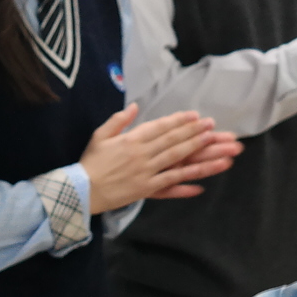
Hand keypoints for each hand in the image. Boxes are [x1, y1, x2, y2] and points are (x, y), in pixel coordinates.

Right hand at [79, 105, 244, 209]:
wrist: (80, 189)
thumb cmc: (90, 162)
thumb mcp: (100, 135)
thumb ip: (119, 120)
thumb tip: (134, 106)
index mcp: (131, 139)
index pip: (160, 127)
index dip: (180, 121)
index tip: (196, 116)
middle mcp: (142, 154)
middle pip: (173, 141)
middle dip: (195, 133)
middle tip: (213, 127)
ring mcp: (146, 173)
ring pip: (177, 161)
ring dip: (198, 154)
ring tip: (216, 150)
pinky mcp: (146, 190)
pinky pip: (169, 187)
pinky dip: (185, 186)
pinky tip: (201, 186)